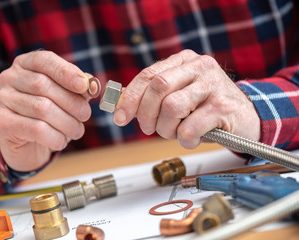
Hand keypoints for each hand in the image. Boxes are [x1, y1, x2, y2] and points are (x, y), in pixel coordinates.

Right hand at [0, 51, 91, 170]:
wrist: (27, 144)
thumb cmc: (50, 114)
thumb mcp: (67, 97)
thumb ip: (80, 88)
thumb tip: (92, 85)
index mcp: (25, 64)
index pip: (44, 60)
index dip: (66, 72)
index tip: (84, 86)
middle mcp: (9, 78)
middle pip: (43, 85)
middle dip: (71, 102)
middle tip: (85, 115)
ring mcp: (3, 100)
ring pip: (41, 108)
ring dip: (67, 122)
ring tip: (77, 130)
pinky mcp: (3, 123)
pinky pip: (36, 129)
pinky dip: (55, 136)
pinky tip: (62, 141)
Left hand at [114, 50, 259, 148]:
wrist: (245, 116)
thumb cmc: (206, 107)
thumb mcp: (179, 94)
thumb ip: (153, 96)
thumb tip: (120, 105)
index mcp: (184, 60)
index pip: (148, 75)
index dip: (130, 98)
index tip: (120, 117)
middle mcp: (200, 67)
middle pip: (158, 88)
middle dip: (146, 114)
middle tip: (150, 129)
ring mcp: (213, 85)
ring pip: (172, 107)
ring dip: (166, 128)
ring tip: (175, 132)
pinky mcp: (224, 107)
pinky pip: (190, 127)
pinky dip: (184, 139)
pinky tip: (192, 138)